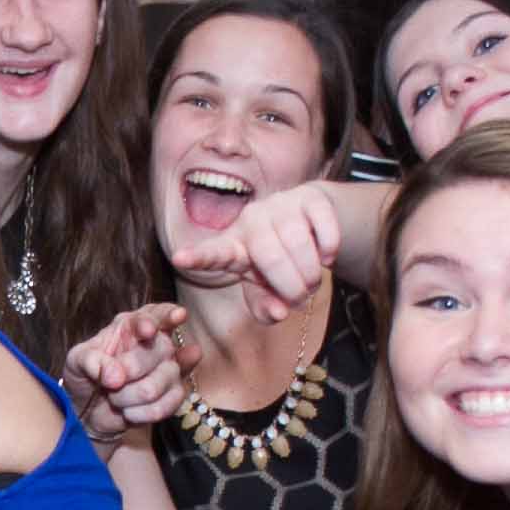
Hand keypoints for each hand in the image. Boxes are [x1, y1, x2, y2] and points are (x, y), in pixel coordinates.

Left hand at [64, 302, 195, 441]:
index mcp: (133, 326)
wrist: (89, 411)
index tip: (150, 329)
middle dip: (131, 369)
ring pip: (159, 383)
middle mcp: (157, 344)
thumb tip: (116, 376)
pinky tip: (128, 412)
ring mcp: (169, 369)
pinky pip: (165, 406)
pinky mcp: (174, 396)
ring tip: (116, 398)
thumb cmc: (85, 376)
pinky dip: (140, 414)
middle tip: (112, 381)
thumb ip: (90, 360)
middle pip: (160, 349)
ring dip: (129, 397)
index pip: (157, 313)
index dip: (164, 316)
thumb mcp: (76, 361)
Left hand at [165, 180, 343, 324]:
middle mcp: (251, 221)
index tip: (180, 259)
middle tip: (300, 298)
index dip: (198, 257)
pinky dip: (329, 250)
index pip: (214, 253)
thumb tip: (280, 313)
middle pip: (269, 258)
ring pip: (298, 244)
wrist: (312, 222)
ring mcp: (280, 205)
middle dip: (291, 287)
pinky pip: (323, 229)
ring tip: (313, 281)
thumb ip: (266, 308)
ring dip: (312, 274)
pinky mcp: (309, 197)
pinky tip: (327, 257)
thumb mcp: (267, 290)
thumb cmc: (280, 262)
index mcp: (233, 246)